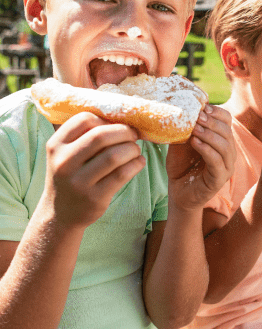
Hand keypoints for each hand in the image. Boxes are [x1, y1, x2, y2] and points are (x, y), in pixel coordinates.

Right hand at [42, 112, 145, 228]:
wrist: (60, 213)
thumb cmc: (71, 174)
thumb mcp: (67, 152)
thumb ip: (85, 134)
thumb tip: (122, 115)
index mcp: (56, 145)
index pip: (84, 119)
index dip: (106, 118)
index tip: (117, 124)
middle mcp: (64, 162)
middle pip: (102, 136)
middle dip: (124, 132)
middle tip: (134, 134)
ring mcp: (78, 182)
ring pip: (114, 155)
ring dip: (132, 148)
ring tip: (135, 150)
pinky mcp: (94, 197)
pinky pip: (122, 174)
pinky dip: (136, 164)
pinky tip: (138, 162)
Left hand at [165, 105, 235, 211]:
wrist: (178, 192)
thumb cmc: (181, 166)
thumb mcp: (182, 143)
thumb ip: (186, 128)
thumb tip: (183, 109)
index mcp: (222, 141)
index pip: (227, 121)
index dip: (217, 113)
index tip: (202, 107)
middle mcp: (228, 153)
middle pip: (227, 131)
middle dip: (212, 122)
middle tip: (197, 117)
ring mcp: (226, 167)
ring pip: (225, 146)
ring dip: (209, 135)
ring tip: (194, 130)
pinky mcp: (219, 179)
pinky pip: (217, 161)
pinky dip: (206, 149)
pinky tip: (195, 143)